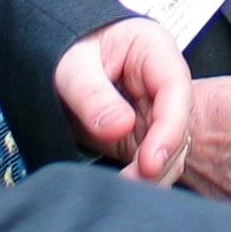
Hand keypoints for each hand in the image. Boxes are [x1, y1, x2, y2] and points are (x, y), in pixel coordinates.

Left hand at [52, 17, 190, 182]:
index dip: (170, 128)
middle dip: (159, 159)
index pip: (176, 89)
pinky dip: (141, 176)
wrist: (52, 53)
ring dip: (152, 173)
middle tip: (130, 182)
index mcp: (153, 48)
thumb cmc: (65, 44)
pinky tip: (124, 184)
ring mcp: (153, 107)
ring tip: (123, 186)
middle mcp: (161, 79)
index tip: (150, 161)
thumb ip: (92, 94)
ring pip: (171, 147)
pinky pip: (151, 157)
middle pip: (178, 124)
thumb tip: (118, 127)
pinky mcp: (141, 131)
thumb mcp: (71, 64)